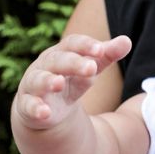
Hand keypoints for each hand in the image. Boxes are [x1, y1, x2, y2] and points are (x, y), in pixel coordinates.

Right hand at [14, 34, 130, 129]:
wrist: (46, 106)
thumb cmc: (71, 80)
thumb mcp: (90, 68)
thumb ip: (107, 56)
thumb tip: (127, 41)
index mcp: (62, 52)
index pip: (72, 43)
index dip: (86, 46)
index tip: (101, 50)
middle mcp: (45, 65)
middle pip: (57, 60)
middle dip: (73, 63)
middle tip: (91, 68)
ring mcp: (34, 84)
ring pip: (39, 80)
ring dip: (48, 81)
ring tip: (58, 83)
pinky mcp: (27, 105)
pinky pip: (29, 105)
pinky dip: (35, 108)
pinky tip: (44, 113)